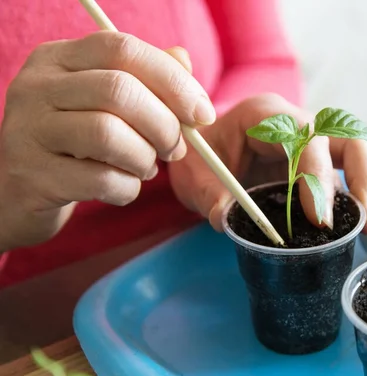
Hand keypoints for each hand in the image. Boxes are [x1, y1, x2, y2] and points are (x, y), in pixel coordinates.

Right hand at [0, 32, 215, 251]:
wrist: (15, 190)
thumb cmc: (74, 143)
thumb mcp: (103, 103)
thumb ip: (145, 78)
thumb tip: (183, 59)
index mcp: (59, 59)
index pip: (123, 49)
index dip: (173, 81)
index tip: (203, 113)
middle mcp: (37, 87)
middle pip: (120, 91)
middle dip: (165, 125)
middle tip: (175, 149)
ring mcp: (29, 131)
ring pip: (108, 134)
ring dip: (145, 158)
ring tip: (146, 167)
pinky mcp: (32, 176)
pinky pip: (99, 180)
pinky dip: (127, 188)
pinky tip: (123, 187)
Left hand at [168, 93, 366, 234]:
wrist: (199, 150)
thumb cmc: (197, 154)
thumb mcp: (192, 175)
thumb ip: (209, 195)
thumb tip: (227, 219)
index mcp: (265, 115)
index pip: (305, 138)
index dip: (318, 176)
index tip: (320, 220)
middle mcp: (296, 122)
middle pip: (347, 138)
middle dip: (362, 179)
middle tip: (366, 222)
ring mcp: (310, 142)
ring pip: (356, 153)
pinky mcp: (315, 163)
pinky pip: (346, 173)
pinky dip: (355, 197)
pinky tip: (358, 223)